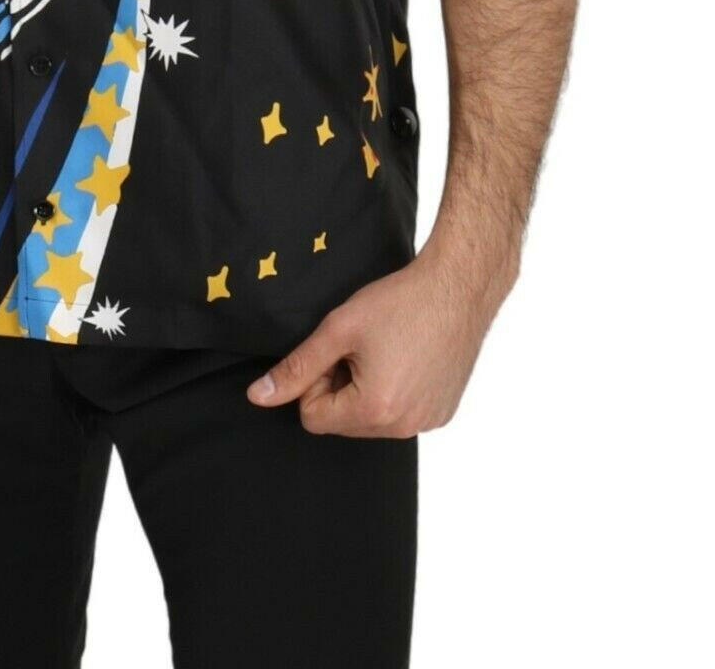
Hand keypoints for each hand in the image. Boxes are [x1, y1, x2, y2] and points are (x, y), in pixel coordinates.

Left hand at [246, 240, 513, 435]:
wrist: (458, 288)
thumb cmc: (399, 302)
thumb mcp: (338, 329)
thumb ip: (296, 367)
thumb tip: (257, 397)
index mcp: (374, 410)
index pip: (312, 418)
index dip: (314, 381)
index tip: (334, 350)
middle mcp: (404, 428)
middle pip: (341, 422)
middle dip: (340, 387)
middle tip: (359, 347)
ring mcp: (428, 423)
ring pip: (370, 420)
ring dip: (365, 391)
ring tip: (384, 349)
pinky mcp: (443, 414)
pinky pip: (401, 415)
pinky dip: (394, 392)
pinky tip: (406, 357)